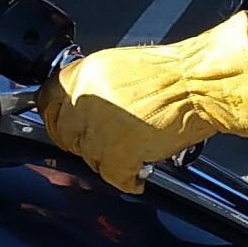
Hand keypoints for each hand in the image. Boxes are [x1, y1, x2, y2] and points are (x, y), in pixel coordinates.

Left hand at [37, 12, 247, 192]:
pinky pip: (112, 176)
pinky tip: (137, 175)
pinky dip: (126, 180)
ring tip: (126, 154)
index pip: (46, 99)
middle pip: (61, 132)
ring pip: (87, 157)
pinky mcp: (119, 152)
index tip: (62, 125)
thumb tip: (79, 104)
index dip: (55, 116)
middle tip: (98, 145)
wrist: (201, 83)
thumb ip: (92, 85)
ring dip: (105, 160)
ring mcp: (99, 127)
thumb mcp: (118, 66)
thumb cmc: (173, 73)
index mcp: (82, 73)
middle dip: (78, 142)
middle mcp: (85, 99)